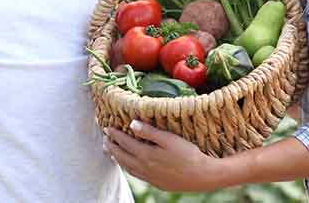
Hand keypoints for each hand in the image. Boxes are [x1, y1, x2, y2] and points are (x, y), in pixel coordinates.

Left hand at [104, 121, 219, 191]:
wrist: (204, 176)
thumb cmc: (188, 154)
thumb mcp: (169, 139)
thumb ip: (149, 132)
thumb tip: (131, 123)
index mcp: (146, 155)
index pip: (125, 143)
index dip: (115, 135)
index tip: (107, 128)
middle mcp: (145, 168)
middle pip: (122, 156)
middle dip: (112, 147)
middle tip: (104, 139)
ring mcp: (150, 178)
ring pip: (128, 167)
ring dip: (118, 158)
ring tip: (111, 152)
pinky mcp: (157, 184)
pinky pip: (137, 175)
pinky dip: (128, 168)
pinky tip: (129, 165)